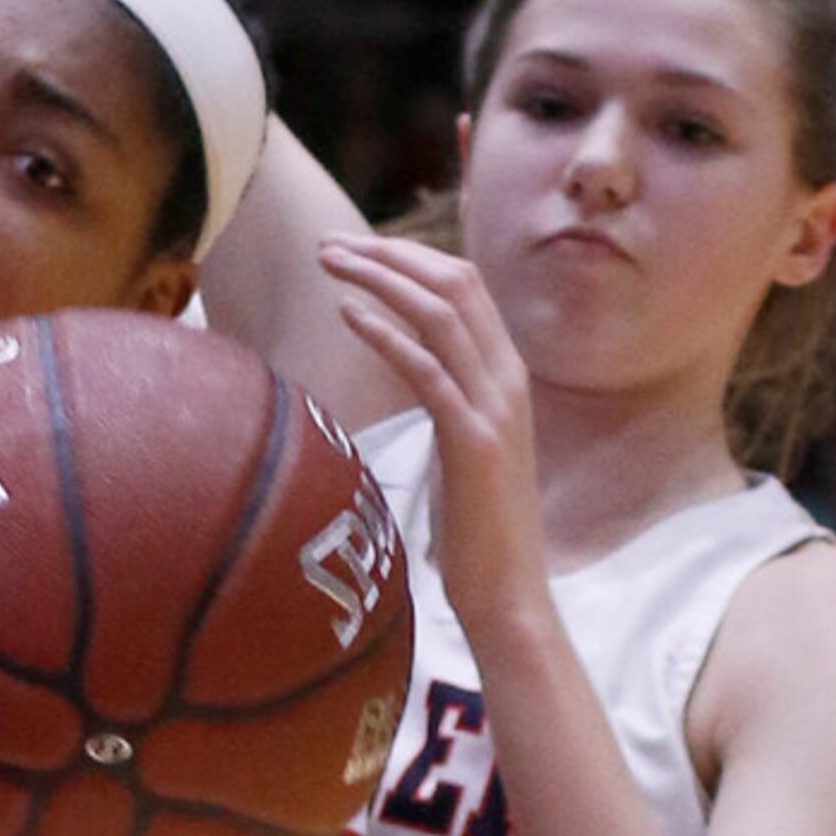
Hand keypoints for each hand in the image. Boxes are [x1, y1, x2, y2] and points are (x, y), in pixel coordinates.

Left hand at [321, 233, 551, 634]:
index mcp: (506, 375)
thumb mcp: (462, 446)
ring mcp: (495, 408)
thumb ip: (449, 399)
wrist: (508, 591)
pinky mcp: (473, 441)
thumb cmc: (476, 527)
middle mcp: (508, 379)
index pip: (464, 289)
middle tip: (327, 244)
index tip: (355, 249)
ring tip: (328, 264)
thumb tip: (412, 369)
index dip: (409, 259)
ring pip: (441, 314)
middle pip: (454, 285)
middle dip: (389, 255)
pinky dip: (386, 334)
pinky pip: (428, 370)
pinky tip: (347, 314)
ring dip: (380, 280)